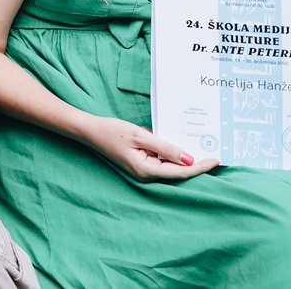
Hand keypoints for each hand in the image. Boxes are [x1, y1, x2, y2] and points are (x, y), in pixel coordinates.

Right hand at [82, 116, 217, 181]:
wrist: (90, 130)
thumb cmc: (112, 131)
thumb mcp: (141, 136)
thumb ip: (165, 147)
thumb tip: (189, 159)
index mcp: (146, 170)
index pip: (180, 172)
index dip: (200, 167)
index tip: (216, 160)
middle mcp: (146, 175)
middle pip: (177, 173)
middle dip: (196, 164)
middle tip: (214, 154)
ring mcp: (143, 171)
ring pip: (170, 168)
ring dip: (184, 160)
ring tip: (201, 148)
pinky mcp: (141, 165)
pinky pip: (162, 163)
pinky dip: (172, 156)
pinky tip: (179, 146)